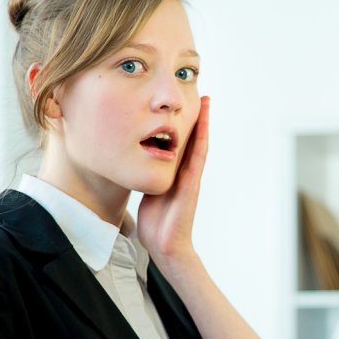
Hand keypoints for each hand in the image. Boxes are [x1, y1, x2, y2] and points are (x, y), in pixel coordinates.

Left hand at [138, 96, 209, 262]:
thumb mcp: (147, 192)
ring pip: (199, 143)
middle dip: (196, 116)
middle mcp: (186, 172)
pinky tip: (203, 123)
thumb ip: (146, 178)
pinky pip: (198, 156)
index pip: (180, 143)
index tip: (182, 103)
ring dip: (203, 122)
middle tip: (199, 92)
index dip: (182, 123)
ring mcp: (191, 177)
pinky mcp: (191, 184)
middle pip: (193, 139)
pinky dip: (202, 138)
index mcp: (175, 173)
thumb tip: (133, 166)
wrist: (165, 245)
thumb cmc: (156, 223)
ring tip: (205, 100)